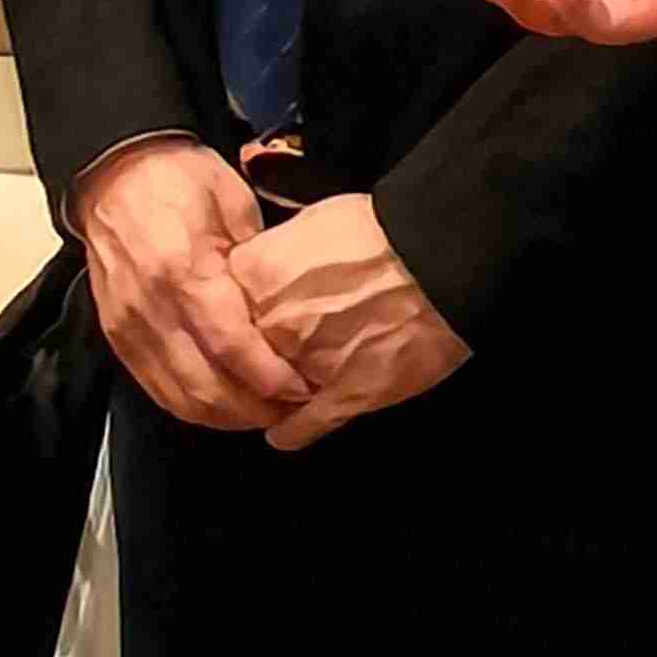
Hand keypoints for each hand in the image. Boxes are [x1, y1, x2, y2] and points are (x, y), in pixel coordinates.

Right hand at [68, 138, 311, 431]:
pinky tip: (225, 404)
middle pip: (206, 387)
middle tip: (293, 408)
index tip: (304, 387)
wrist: (114, 173)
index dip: (272, 377)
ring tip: (264, 411)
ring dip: (227, 416)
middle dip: (255, 409)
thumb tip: (286, 313)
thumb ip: (257, 264)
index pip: (232, 346)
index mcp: (182, 270)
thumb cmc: (179, 180)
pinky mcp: (117, 338)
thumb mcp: (234, 203)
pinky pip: (158, 389)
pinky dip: (194, 406)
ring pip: (180, 399)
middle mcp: (150, 308)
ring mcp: (128, 328)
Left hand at [229, 192, 469, 450]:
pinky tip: (283, 434)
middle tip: (270, 349)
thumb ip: (274, 255)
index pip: (217, 303)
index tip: (246, 316)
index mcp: (255, 275)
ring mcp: (303, 365)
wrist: (439, 259)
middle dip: (252, 352)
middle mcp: (270, 324)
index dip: (235, 312)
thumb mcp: (309, 222)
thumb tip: (263, 271)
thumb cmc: (381, 232)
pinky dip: (291, 432)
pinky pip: (301, 426)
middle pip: (239, 350)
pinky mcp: (341, 397)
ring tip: (282, 387)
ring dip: (271, 391)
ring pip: (266, 392)